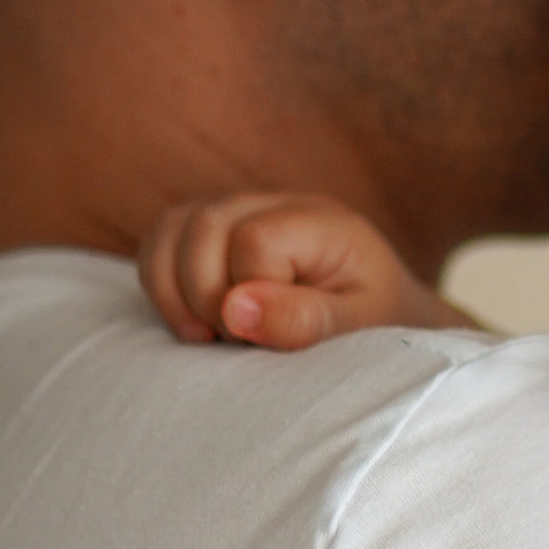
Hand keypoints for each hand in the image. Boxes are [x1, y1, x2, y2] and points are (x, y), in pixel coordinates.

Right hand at [137, 194, 465, 349]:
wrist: (388, 319)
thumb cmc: (381, 325)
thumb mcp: (363, 329)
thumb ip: (308, 319)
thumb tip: (233, 308)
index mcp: (323, 222)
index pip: (254, 241)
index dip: (249, 298)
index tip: (271, 340)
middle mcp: (277, 204)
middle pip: (205, 224)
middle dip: (207, 296)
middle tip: (240, 344)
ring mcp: (241, 213)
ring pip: (173, 227)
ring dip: (175, 291)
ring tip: (209, 336)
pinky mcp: (215, 233)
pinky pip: (161, 239)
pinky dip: (160, 283)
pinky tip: (193, 323)